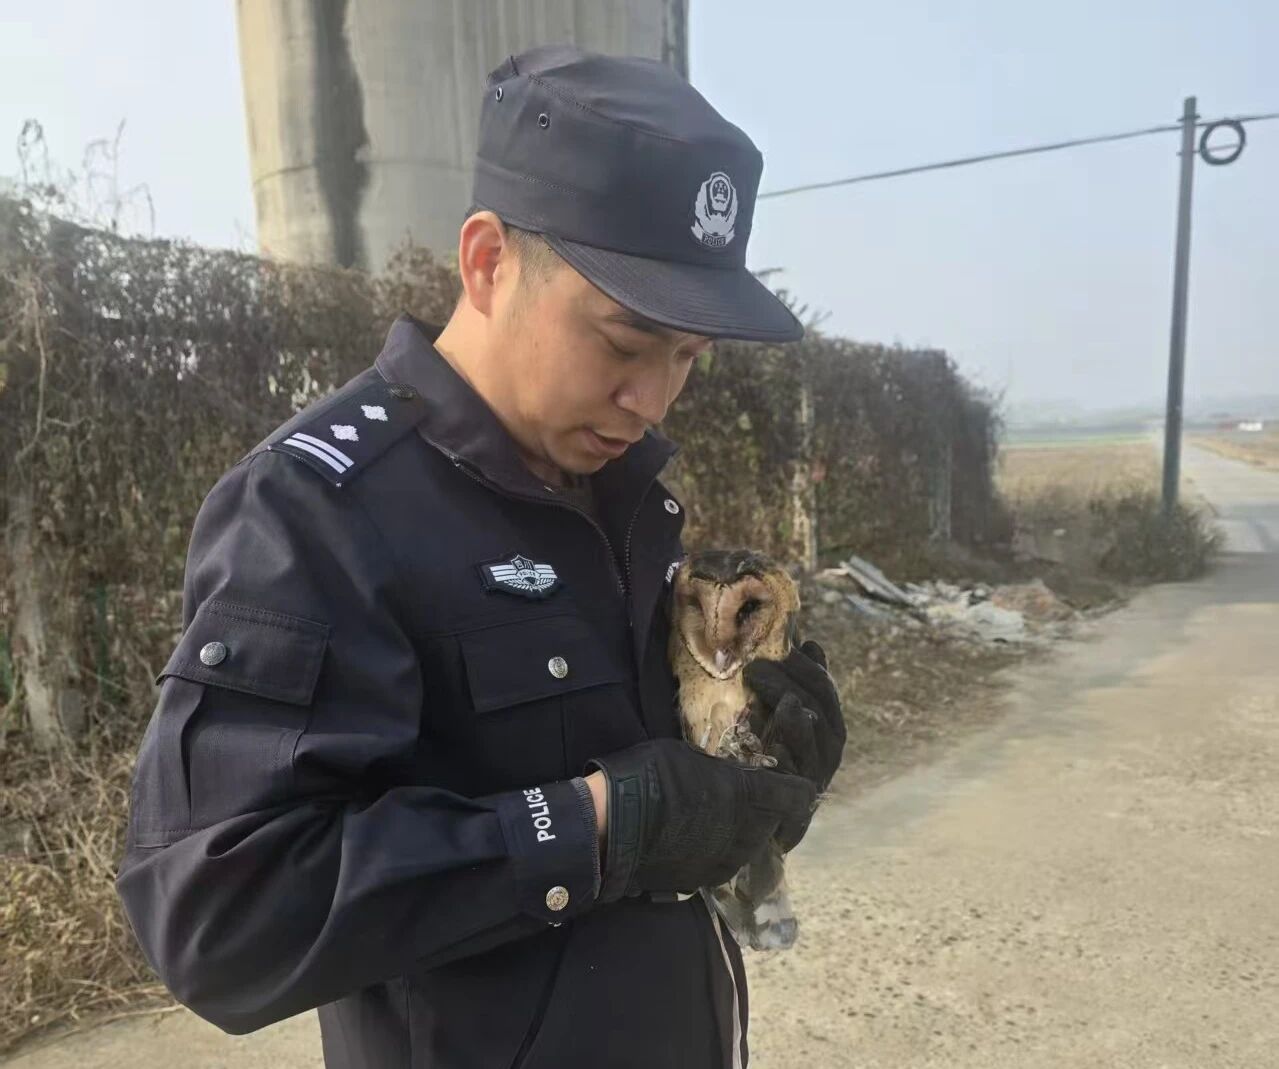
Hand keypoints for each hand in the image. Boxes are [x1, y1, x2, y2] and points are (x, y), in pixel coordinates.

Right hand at [585, 738, 816, 901]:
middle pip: (775, 824)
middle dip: (766, 812)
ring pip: (750, 846)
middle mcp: (747, 835)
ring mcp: (726, 863)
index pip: (799, 798)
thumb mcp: (688, 756)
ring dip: (741, 832)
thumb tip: (732, 777)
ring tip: (714, 816)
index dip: (796, 789)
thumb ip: (721, 770)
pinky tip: (693, 836)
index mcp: (749, 798)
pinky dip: (717, 850)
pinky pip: (723, 862)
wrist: (608, 830)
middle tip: (741, 797)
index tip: (785, 782)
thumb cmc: (648, 777)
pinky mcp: (703, 882)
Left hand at [744, 639, 845, 793]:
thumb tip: (810, 643)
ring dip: (794, 720)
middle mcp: (827, 748)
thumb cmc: (775, 757)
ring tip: (781, 701)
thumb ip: (799, 683)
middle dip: (788, 685)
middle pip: (816, 710)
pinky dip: (786, 762)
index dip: (802, 665)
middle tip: (755, 667)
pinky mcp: (797, 803)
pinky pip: (795, 781)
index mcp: (827, 723)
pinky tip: (773, 746)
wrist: (766, 820)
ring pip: (810, 743)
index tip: (776, 646)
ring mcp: (813, 775)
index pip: (821, 687)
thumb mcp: (786, 716)